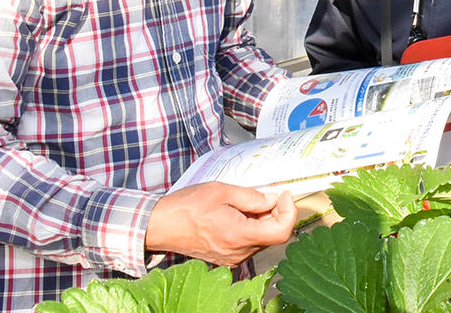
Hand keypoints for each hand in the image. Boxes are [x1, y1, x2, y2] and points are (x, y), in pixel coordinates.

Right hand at [144, 182, 296, 265]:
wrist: (160, 225)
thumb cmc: (187, 206)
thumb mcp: (222, 191)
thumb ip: (252, 197)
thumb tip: (273, 200)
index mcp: (239, 236)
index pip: (281, 232)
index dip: (289, 211)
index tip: (284, 194)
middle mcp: (238, 252)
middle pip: (273, 235)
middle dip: (277, 212)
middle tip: (267, 193)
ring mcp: (231, 258)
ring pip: (261, 239)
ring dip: (264, 219)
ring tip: (249, 202)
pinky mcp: (225, 258)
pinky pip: (248, 243)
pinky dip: (252, 227)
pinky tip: (240, 213)